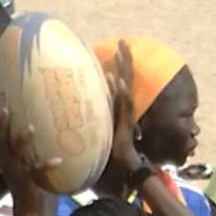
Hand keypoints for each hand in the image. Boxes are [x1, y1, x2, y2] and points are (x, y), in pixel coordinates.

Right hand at [0, 107, 61, 200]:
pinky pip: (38, 171)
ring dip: (22, 140)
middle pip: (0, 140)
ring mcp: (16, 171)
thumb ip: (17, 148)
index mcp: (1, 157)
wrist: (25, 206)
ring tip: (31, 127)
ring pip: (16, 153)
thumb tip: (27, 128)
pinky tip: (59, 160)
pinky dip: (48, 165)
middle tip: (5, 108)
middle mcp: (5, 162)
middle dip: (1, 124)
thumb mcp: (16, 163)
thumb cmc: (23, 182)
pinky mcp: (27, 180)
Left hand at [107, 40, 142, 174]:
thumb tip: (88, 123)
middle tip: (122, 41)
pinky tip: (117, 79)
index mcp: (121, 113)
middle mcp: (125, 112)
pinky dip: (121, 93)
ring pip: (126, 89)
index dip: (119, 69)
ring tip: (121, 52)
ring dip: (123, 70)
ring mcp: (126, 118)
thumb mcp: (104, 139)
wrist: (127, 174)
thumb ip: (99, 128)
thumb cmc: (115, 161)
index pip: (120, 86)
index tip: (115, 52)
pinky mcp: (125, 126)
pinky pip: (124, 106)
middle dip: (124, 61)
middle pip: (125, 81)